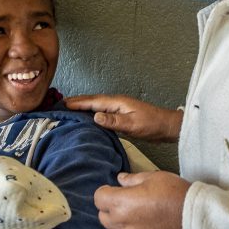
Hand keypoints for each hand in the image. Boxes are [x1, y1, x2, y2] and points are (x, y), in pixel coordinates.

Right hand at [64, 94, 182, 142]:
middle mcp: (116, 103)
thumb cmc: (152, 125)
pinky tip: (88, 118)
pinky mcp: (121, 116)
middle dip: (77, 101)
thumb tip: (95, 116)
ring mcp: (119, 109)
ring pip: (97, 106)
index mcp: (117, 102)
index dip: (78, 103)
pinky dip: (92, 113)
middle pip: (93, 101)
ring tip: (70, 109)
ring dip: (83, 107)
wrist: (167, 127)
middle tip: (61, 104)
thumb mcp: (132, 125)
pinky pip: (102, 112)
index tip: (64, 104)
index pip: (93, 101)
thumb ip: (114, 121)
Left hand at [94, 171, 190, 228]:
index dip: (106, 192)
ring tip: (132, 220)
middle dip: (111, 209)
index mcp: (120, 202)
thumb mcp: (153, 177)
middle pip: (103, 217)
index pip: (98, 198)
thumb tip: (120, 179)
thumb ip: (132, 179)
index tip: (114, 190)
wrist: (195, 216)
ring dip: (118, 227)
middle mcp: (121, 223)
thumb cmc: (174, 192)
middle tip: (126, 203)